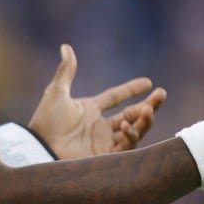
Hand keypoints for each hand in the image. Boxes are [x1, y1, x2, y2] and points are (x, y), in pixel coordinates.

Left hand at [28, 44, 165, 158]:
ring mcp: (105, 142)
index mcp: (90, 110)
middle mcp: (100, 127)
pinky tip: (127, 123)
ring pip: (134, 130)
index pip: (116, 98)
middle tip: (162, 94)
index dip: (131, 90)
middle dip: (149, 105)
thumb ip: (66, 71)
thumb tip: (65, 46)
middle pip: (132, 114)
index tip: (148, 82)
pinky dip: (131, 135)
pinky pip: (126, 146)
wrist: (42, 148)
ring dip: (143, 120)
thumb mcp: (57, 92)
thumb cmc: (46, 121)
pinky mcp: (107, 157)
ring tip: (148, 109)